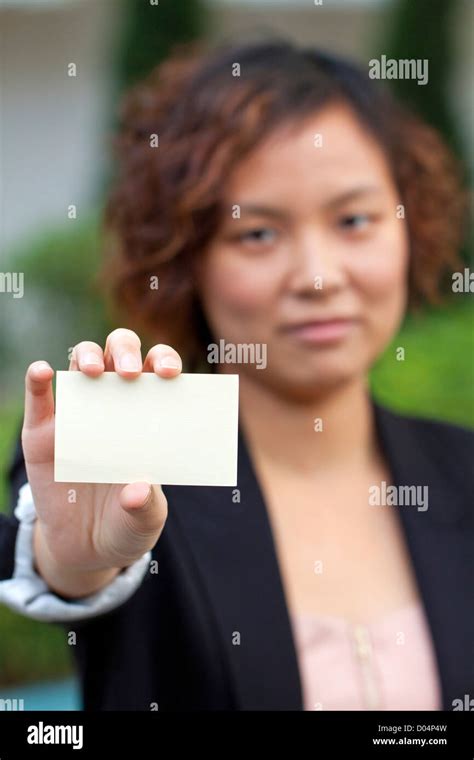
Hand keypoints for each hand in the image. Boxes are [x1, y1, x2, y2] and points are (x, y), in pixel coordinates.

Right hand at [22, 329, 181, 597]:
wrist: (87, 549)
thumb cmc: (127, 522)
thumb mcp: (144, 521)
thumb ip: (145, 506)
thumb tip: (137, 490)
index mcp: (149, 413)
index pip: (158, 370)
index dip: (165, 361)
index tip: (170, 374)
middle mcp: (114, 402)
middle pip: (119, 353)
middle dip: (127, 352)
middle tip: (130, 374)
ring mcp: (77, 413)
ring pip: (81, 362)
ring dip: (87, 356)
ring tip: (93, 371)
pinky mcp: (42, 433)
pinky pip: (38, 398)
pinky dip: (38, 379)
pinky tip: (43, 372)